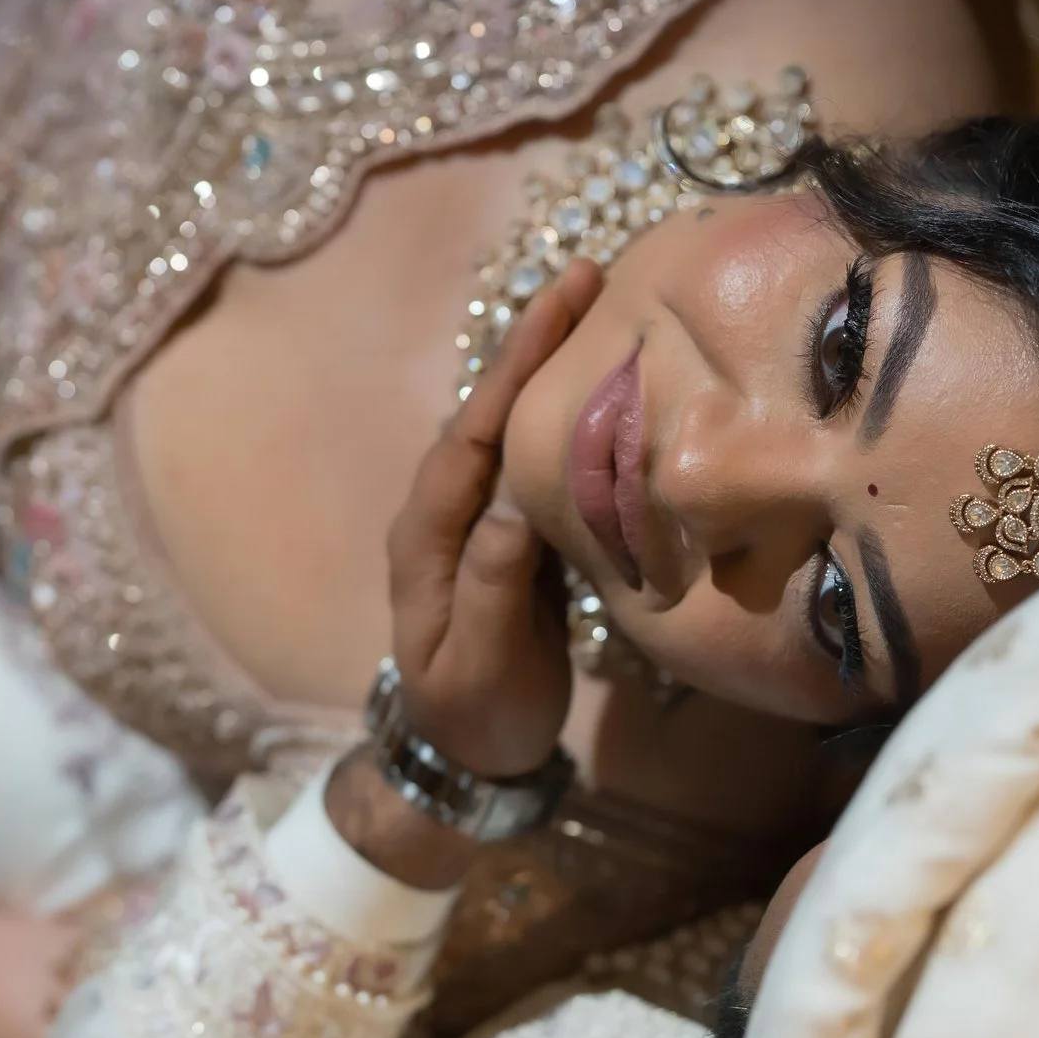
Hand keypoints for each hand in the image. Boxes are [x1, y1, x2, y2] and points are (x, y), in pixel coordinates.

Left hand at [383, 256, 601, 778]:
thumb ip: (495, 585)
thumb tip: (517, 506)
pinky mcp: (513, 538)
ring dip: (556, 370)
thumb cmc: (473, 717)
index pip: (471, 433)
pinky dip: (572, 419)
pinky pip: (540, 464)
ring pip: (518, 431)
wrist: (465, 762)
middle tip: (590, 275)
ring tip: (606, 310)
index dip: (513, 369)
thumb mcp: (482, 663)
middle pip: (491, 412)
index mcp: (428, 536)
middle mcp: (448, 514)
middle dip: (535, 343)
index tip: (557, 307)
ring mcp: (480, 523)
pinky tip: (610, 390)